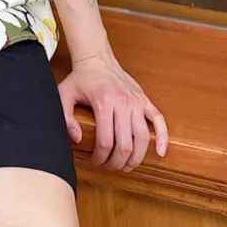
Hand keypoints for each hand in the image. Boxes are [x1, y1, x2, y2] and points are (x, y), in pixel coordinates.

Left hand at [58, 50, 167, 172]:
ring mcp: (136, 102)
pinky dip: (162, 137)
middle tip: (111, 167)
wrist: (96, 59)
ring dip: (137, 157)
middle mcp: (123, 103)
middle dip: (118, 162)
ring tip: (128, 166)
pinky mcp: (144, 100)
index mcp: (103, 103)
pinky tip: (160, 152)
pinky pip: (159, 120)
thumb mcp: (64, 95)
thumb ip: (65, 117)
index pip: (105, 141)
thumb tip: (77, 139)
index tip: (96, 162)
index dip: (101, 157)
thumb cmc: (80, 79)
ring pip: (142, 138)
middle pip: (125, 144)